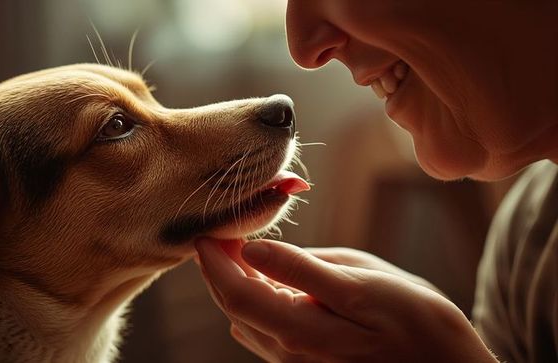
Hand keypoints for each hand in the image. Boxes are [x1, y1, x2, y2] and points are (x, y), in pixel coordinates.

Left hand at [195, 239, 496, 362]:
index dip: (214, 262)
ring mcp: (296, 361)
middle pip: (234, 308)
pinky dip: (254, 300)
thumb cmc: (413, 319)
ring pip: (245, 320)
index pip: (237, 294)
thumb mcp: (360, 283)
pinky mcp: (306, 361)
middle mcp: (289, 353)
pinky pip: (265, 330)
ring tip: (235, 250)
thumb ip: (300, 269)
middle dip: (217, 270)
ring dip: (233, 285)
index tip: (206, 231)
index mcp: (300, 330)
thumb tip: (253, 251)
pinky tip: (264, 278)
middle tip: (216, 234)